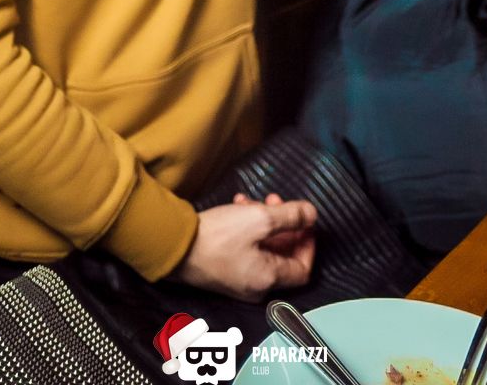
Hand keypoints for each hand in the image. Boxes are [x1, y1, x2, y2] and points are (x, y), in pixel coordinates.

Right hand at [169, 197, 316, 301]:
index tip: (303, 221)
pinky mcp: (224, 269)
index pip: (303, 269)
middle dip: (283, 225)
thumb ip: (291, 216)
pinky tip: (238, 205)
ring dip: (264, 222)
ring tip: (254, 200)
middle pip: (282, 256)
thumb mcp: (259, 220)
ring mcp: (238, 279)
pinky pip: (246, 249)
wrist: (175, 246)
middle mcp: (256, 286)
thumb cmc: (217, 237)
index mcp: (268, 279)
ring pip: (263, 248)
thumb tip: (312, 215)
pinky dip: (247, 228)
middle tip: (276, 202)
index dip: (308, 243)